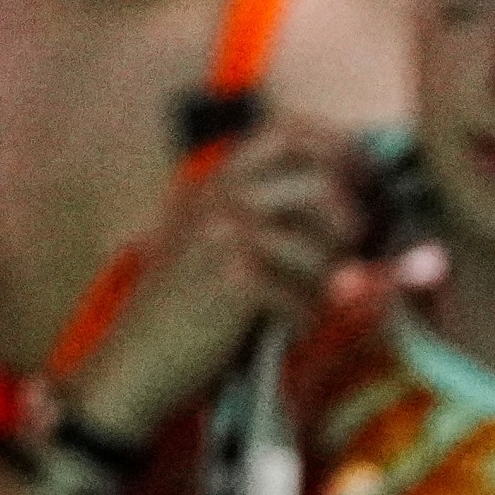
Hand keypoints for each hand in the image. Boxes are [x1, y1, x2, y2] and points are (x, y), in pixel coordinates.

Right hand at [69, 124, 366, 444]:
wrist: (133, 361)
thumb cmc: (182, 305)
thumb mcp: (210, 239)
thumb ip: (264, 212)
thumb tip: (349, 203)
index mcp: (215, 182)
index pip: (285, 133)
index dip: (337, 148)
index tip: (362, 178)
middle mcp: (220, 197)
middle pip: (321, 182)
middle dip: (349, 217)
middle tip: (348, 248)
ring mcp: (225, 234)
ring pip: (323, 246)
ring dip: (328, 283)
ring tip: (306, 303)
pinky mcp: (233, 279)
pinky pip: (306, 295)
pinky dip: (304, 319)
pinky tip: (286, 327)